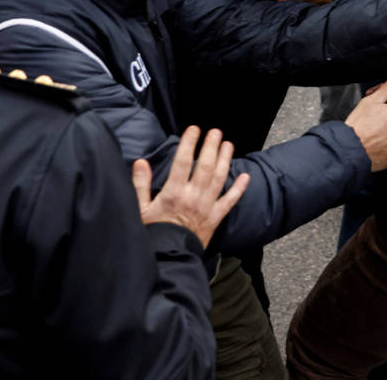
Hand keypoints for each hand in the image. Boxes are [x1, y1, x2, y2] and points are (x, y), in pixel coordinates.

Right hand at [132, 126, 250, 247]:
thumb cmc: (153, 234)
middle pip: (205, 166)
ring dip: (225, 159)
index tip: (194, 129)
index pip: (183, 161)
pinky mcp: (216, 218)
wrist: (169, 258)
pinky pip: (230, 201)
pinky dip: (239, 188)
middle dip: (211, 146)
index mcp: (174, 192)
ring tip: (228, 144)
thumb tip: (141, 162)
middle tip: (216, 131)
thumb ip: (140, 184)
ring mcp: (207, 207)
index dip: (189, 143)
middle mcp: (193, 197)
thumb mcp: (140, 209)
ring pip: (219, 178)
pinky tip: (246, 176)